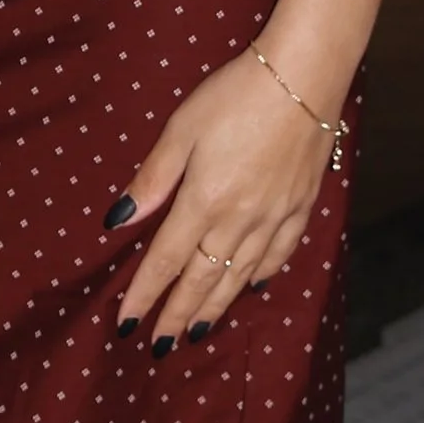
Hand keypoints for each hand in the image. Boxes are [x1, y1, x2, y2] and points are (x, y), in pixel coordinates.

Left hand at [107, 48, 336, 347]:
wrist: (304, 77)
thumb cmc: (235, 95)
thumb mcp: (182, 129)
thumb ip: (153, 179)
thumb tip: (119, 219)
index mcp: (204, 201)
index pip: (167, 261)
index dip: (146, 294)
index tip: (128, 322)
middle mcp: (240, 220)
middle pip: (203, 280)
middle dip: (178, 314)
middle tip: (159, 345)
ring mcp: (275, 217)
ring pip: (239, 276)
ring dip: (215, 307)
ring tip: (195, 332)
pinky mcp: (301, 207)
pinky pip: (278, 255)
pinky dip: (259, 277)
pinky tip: (248, 287)